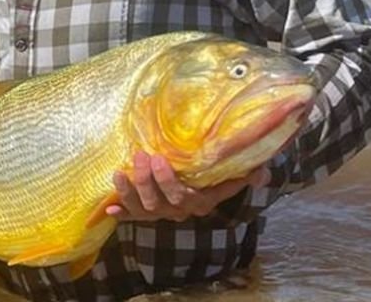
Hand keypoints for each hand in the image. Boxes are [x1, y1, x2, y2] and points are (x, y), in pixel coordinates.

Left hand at [107, 152, 267, 221]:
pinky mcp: (145, 212)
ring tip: (119, 172)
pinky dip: (120, 212)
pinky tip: (108, 208)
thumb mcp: (232, 175)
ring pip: (142, 208)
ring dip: (128, 191)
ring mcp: (160, 213)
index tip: (159, 158)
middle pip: (158, 202)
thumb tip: (261, 171)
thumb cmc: (217, 177)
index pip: (181, 196)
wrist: (205, 192)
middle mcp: (177, 211)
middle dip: (147, 180)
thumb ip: (245, 173)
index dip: (167, 180)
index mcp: (197, 202)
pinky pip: (132, 215)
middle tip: (141, 156)